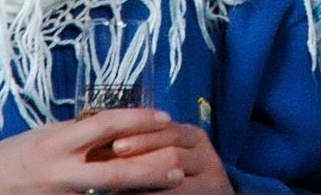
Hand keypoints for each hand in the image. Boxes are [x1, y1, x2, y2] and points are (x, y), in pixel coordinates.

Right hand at [0, 110, 196, 194]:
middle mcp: (60, 170)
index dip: (139, 119)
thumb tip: (113, 127)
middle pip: (116, 169)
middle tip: (178, 166)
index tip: (165, 118)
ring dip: (139, 189)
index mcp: (59, 141)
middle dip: (151, 168)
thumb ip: (78, 133)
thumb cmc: (11, 155)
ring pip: (108, 193)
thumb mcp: (45, 133)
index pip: (108, 124)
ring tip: (167, 184)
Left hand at [111, 121, 232, 194]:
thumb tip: (112, 145)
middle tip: (110, 167)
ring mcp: (211, 180)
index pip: (169, 130)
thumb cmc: (183, 177)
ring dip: (141, 182)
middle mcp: (206, 156)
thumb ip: (154, 148)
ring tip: (114, 188)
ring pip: (172, 176)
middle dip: (139, 163)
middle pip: (172, 153)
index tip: (114, 144)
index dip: (142, 137)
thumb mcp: (176, 154)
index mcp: (195, 138)